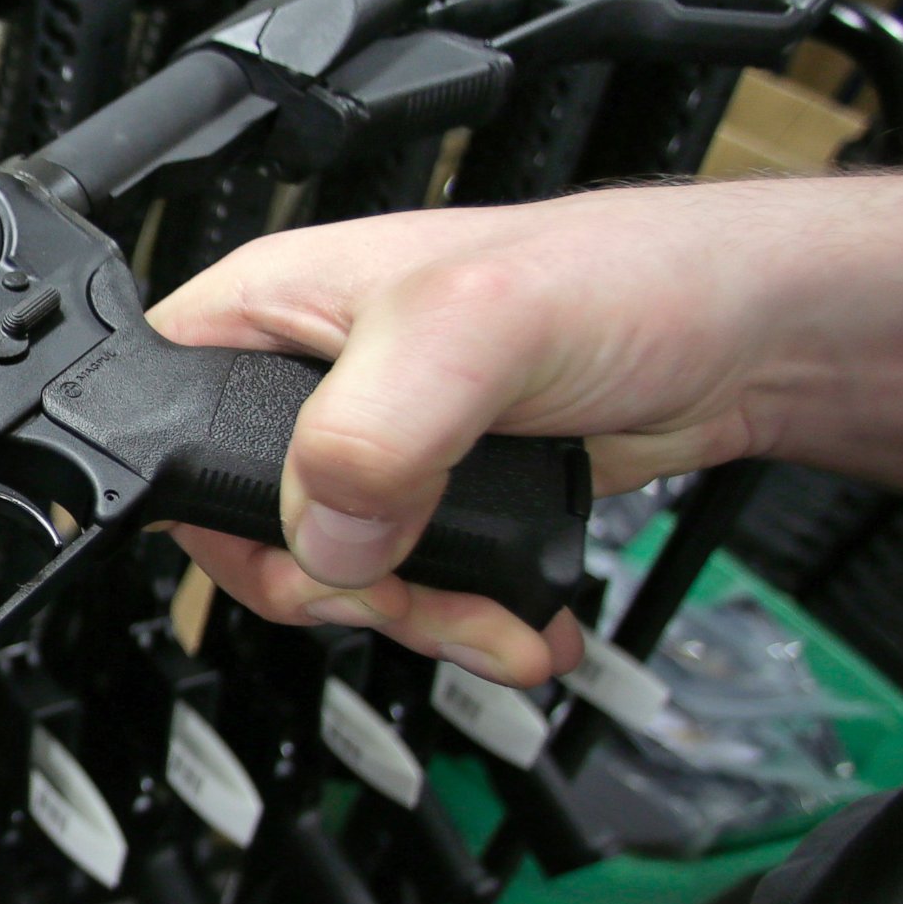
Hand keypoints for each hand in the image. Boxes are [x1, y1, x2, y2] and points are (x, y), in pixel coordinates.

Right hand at [146, 178, 902, 686]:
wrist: (742, 340)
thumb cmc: (617, 279)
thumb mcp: (473, 326)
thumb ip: (374, 429)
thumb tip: (325, 533)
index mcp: (265, 310)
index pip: (160, 425)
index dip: (211, 507)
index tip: (305, 548)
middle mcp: (304, 382)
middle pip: (245, 530)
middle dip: (335, 592)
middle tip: (405, 594)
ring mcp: (370, 446)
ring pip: (328, 576)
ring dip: (410, 622)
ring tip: (490, 624)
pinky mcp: (432, 498)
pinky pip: (402, 590)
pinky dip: (456, 625)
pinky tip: (515, 621)